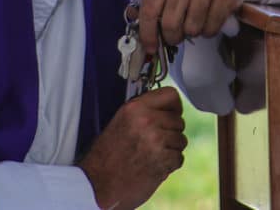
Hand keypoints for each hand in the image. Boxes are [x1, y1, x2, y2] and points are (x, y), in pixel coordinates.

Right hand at [80, 86, 186, 208]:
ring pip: (181, 140)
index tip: (170, 115)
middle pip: (179, 120)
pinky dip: (169, 164)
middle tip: (154, 142)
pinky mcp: (163, 160)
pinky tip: (153, 165)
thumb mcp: (120, 121)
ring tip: (152, 154)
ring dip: (171, 149)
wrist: (98, 184)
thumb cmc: (107, 154)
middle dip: (171, 132)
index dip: (174, 107)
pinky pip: (179, 158)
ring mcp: (157, 141)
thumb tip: (169, 109)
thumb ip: (144, 111)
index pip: (171, 95)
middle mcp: (147, 121)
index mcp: (135, 108)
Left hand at [137, 0, 245, 53]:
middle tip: (176, 36)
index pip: (149, 9)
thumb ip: (149, 2)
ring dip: (192, 33)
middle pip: (170, 23)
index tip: (151, 47)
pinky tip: (209, 20)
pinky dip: (209, 31)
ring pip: (192, 28)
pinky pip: (211, 28)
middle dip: (172, 37)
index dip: (147, 33)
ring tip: (195, 22)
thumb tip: (131, 15)